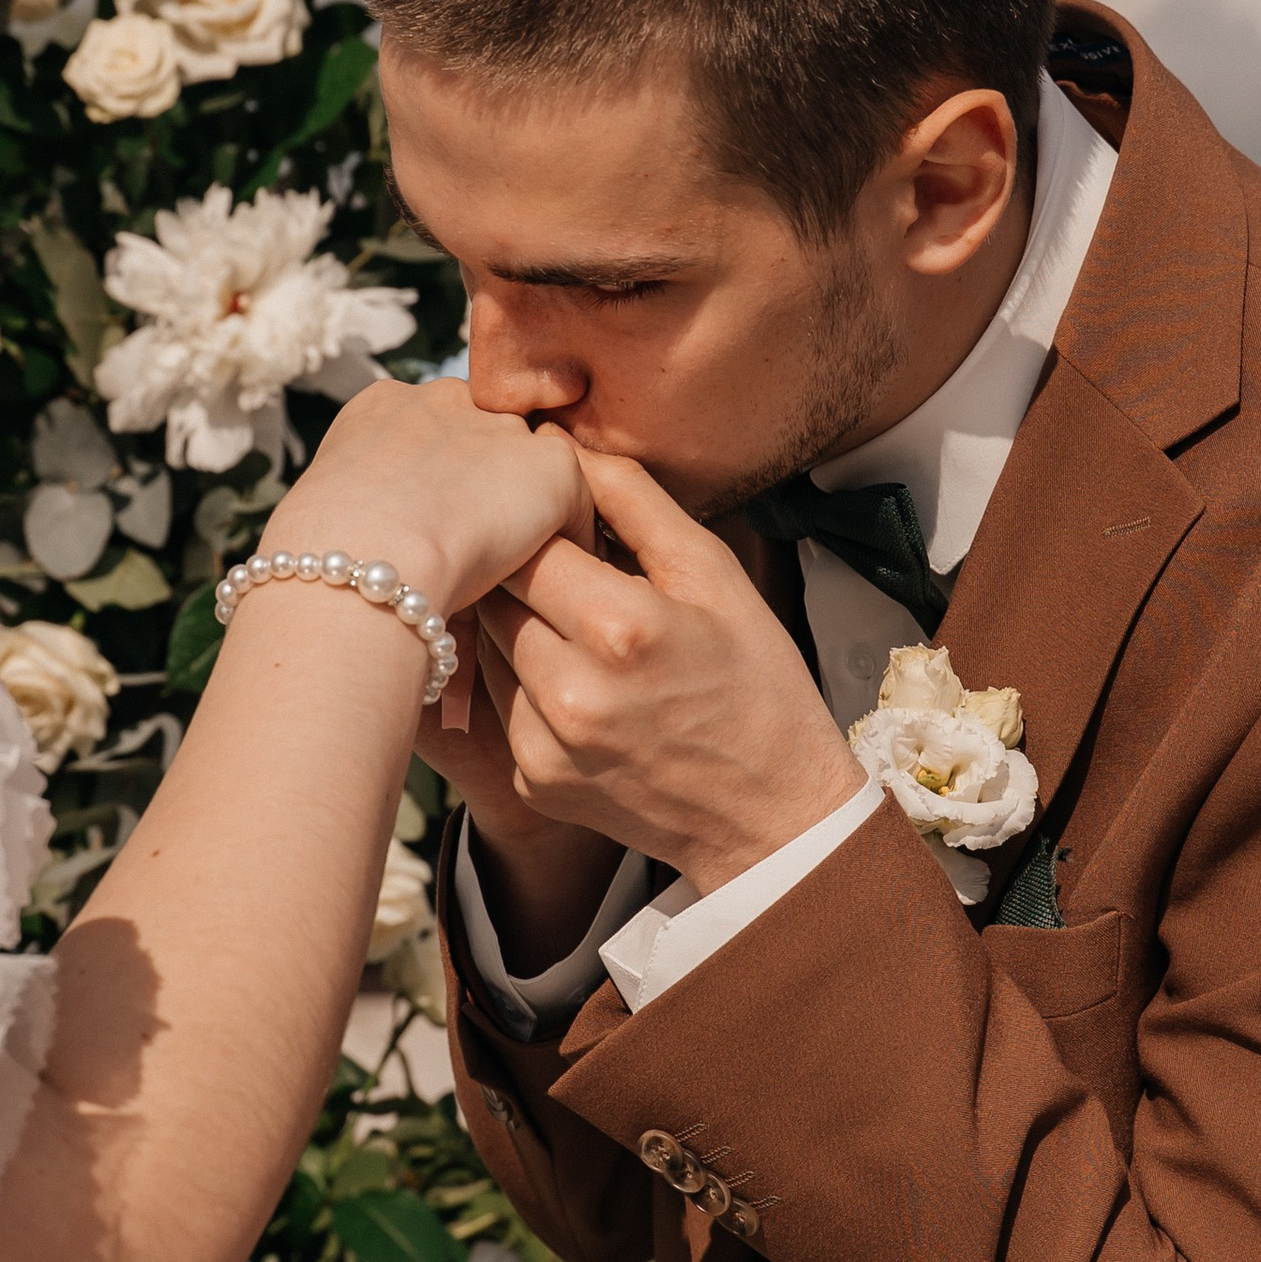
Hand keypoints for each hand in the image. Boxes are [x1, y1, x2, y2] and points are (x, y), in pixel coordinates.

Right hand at [268, 379, 589, 624]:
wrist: (363, 554)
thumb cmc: (326, 562)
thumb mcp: (332, 518)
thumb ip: (372, 513)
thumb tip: (389, 557)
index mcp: (383, 408)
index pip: (432, 436)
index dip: (441, 489)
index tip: (437, 538)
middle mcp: (445, 400)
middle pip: (486, 444)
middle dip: (489, 495)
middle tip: (487, 562)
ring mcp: (503, 428)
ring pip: (532, 475)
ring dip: (531, 520)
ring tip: (527, 582)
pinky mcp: (551, 466)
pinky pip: (577, 509)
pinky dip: (568, 550)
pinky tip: (552, 593)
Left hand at [476, 450, 864, 891]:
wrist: (772, 818)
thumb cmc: (757, 684)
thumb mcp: (716, 577)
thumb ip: (636, 503)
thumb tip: (561, 443)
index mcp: (621, 629)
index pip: (527, 544)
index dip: (536, 522)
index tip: (557, 516)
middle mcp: (572, 692)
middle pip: (496, 595)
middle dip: (516, 568)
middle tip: (556, 561)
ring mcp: (546, 745)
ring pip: (488, 647)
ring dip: (514, 622)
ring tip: (567, 617)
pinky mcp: (534, 782)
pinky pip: (503, 703)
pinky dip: (525, 680)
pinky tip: (574, 678)